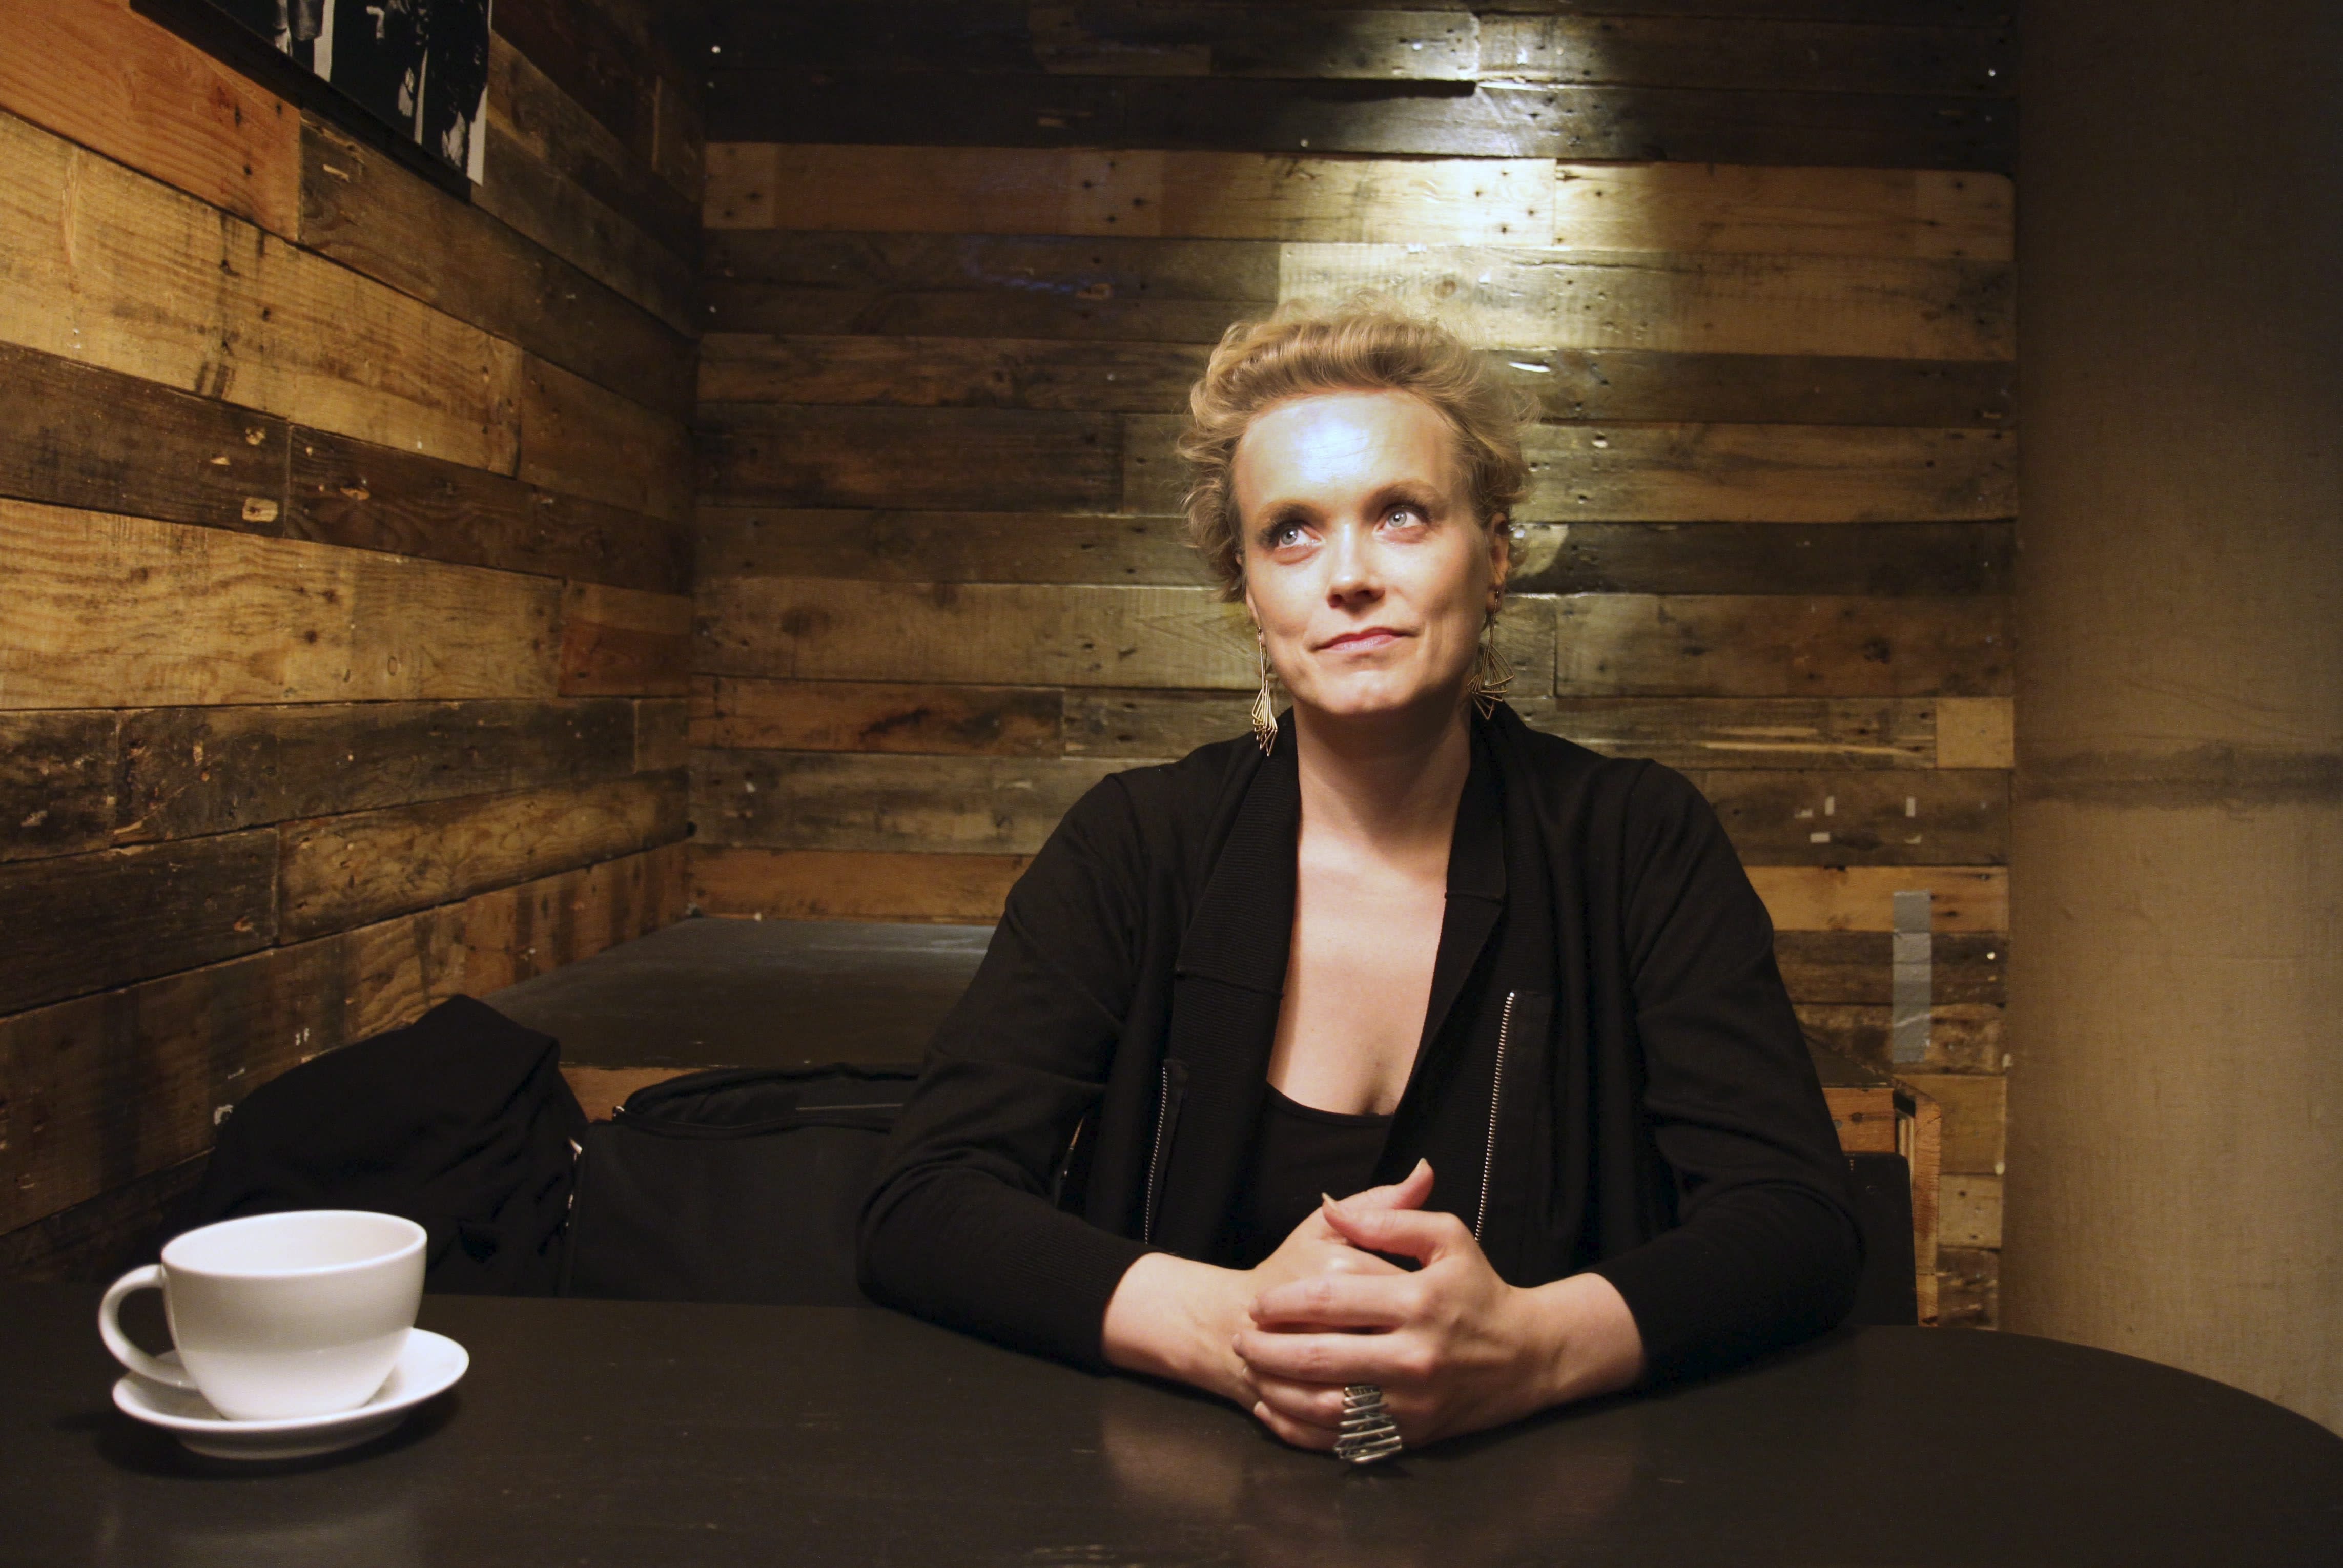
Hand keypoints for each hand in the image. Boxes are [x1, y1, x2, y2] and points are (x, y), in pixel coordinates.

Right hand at [1100, 1163, 1420, 1407]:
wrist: (1226, 1321)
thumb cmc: (1286, 1269)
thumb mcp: (1324, 1228)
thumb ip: (1378, 1204)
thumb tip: (1426, 1170)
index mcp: (1339, 1271)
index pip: (1399, 1286)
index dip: (1414, 1297)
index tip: (1423, 1303)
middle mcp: (1327, 1319)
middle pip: (1389, 1336)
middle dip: (1405, 1343)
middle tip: (1414, 1343)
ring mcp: (1309, 1368)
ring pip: (1367, 1382)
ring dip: (1385, 1384)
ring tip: (1395, 1376)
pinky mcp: (1299, 1405)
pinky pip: (1338, 1421)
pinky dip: (1358, 1419)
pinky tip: (1370, 1410)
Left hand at [1234, 1162, 1645, 1450]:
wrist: (1528, 1357)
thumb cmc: (1479, 1290)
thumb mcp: (1448, 1238)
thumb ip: (1389, 1218)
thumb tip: (1332, 1207)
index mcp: (1418, 1302)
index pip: (1330, 1301)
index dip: (1283, 1302)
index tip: (1257, 1304)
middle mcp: (1414, 1356)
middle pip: (1319, 1357)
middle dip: (1267, 1349)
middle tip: (1240, 1338)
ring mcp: (1413, 1402)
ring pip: (1326, 1406)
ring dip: (1277, 1390)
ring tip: (1251, 1372)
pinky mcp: (1412, 1435)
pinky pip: (1344, 1441)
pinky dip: (1301, 1430)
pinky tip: (1274, 1411)